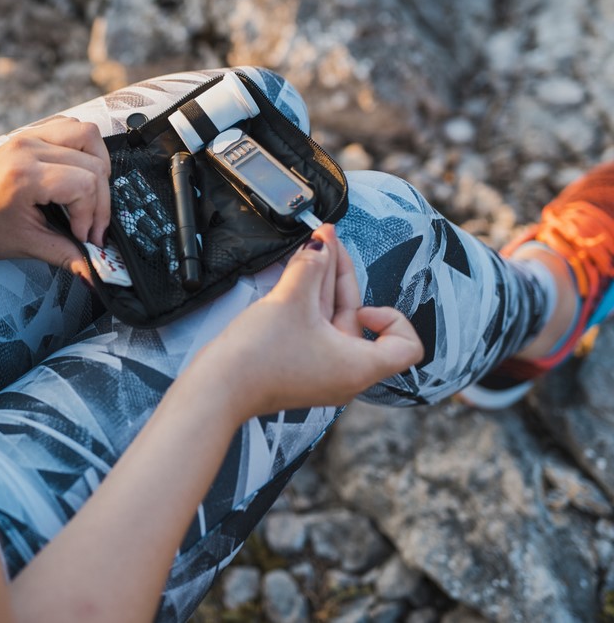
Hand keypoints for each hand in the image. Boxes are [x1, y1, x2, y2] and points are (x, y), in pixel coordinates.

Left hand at [0, 118, 111, 274]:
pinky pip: (68, 127)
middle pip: (93, 162)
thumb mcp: (23, 244)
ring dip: (97, 165)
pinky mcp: (27, 135)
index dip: (92, 215)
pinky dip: (82, 148)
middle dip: (99, 200)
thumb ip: (64, 254)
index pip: (85, 184)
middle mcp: (28, 149)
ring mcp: (28, 137)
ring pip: (86, 134)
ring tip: (89, 196)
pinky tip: (76, 174)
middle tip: (89, 227)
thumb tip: (94, 270)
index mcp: (25, 175)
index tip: (84, 237)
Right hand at [198, 224, 423, 423]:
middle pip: (358, 319)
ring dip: (322, 281)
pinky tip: (296, 272)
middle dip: (341, 276)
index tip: (363, 304)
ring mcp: (321, 371)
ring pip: (331, 320)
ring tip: (312, 244)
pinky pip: (313, 329)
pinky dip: (308, 302)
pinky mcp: (298, 366)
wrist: (218, 387)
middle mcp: (345, 372)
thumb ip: (310, 265)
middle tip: (326, 239)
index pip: (406, 347)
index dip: (393, 318)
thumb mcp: (291, 300)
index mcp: (359, 366)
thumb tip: (320, 242)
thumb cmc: (260, 358)